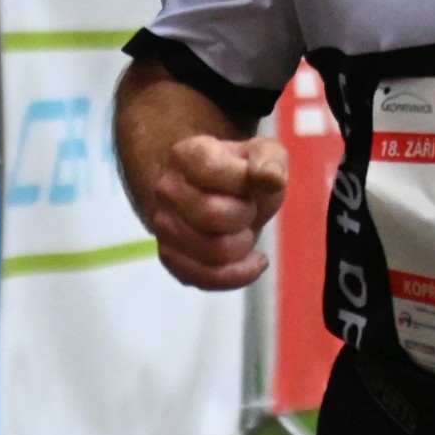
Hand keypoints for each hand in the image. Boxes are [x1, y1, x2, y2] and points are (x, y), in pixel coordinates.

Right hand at [148, 133, 289, 291]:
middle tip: (248, 209)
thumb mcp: (264, 155)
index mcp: (186, 155)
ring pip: (214, 252)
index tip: (252, 182)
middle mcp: (166, 189)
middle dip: (246, 216)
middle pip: (214, 215)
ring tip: (243, 230)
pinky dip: (237, 275)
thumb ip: (269, 160)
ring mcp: (163, 225)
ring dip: (243, 245)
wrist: (217, 195)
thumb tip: (271, 178)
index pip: (218, 173)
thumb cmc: (243, 174)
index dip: (247, 183)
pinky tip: (251, 262)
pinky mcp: (169, 256)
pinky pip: (205, 279)